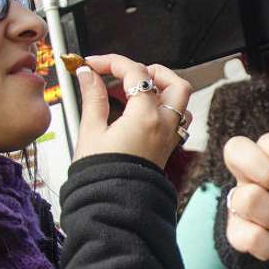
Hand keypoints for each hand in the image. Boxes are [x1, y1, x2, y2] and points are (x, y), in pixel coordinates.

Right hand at [72, 54, 191, 166]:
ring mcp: (169, 137)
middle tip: (125, 73)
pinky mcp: (166, 148)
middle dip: (150, 70)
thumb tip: (88, 75)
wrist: (112, 206)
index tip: (93, 64)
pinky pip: (176, 119)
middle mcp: (164, 125)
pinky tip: (142, 111)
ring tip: (136, 90)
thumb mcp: (91, 131)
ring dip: (162, 89)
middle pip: (173, 82)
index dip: (112, 62)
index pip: (135, 73)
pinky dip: (163, 108)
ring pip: (180, 101)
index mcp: (146, 117)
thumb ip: (93, 97)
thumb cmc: (101, 175)